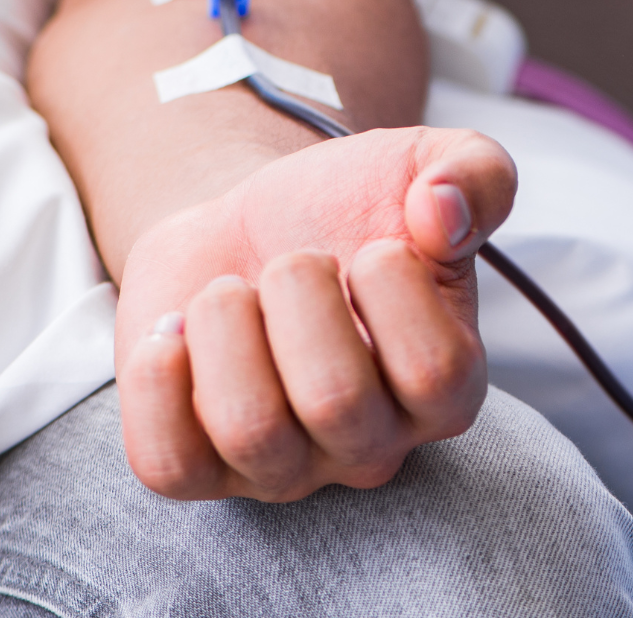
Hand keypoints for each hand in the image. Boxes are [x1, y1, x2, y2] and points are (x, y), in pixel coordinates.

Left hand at [114, 127, 515, 500]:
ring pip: (249, 430)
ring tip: (230, 291)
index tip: (373, 246)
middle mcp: (369, 447)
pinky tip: (172, 330)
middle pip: (335, 401)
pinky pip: (167, 463)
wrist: (249, 220)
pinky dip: (155, 384)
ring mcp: (282, 468)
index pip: (436, 372)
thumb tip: (442, 213)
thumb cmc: (348, 205)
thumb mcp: (427, 163)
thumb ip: (476, 172)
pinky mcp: (196, 467)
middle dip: (297, 287)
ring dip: (225, 321)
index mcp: (445, 390)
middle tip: (291, 258)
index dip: (392, 286)